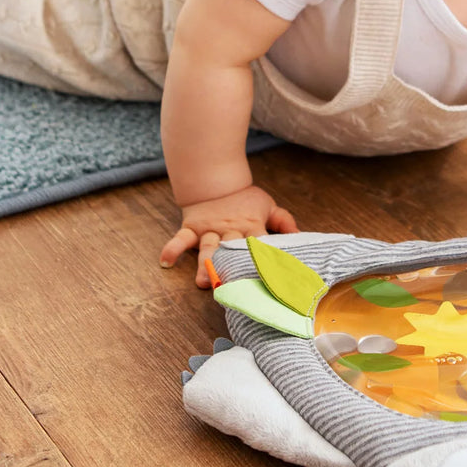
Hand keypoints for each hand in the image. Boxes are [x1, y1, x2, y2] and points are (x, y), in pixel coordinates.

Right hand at [161, 185, 298, 286]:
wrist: (215, 180)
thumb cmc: (244, 199)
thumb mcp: (268, 206)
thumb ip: (283, 221)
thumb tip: (300, 236)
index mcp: (251, 226)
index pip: (261, 242)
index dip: (265, 256)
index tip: (270, 275)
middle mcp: (230, 230)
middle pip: (232, 248)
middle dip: (233, 266)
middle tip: (235, 286)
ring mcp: (209, 229)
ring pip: (207, 247)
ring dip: (205, 263)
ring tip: (202, 281)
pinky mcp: (192, 227)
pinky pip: (181, 238)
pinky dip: (172, 248)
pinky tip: (166, 261)